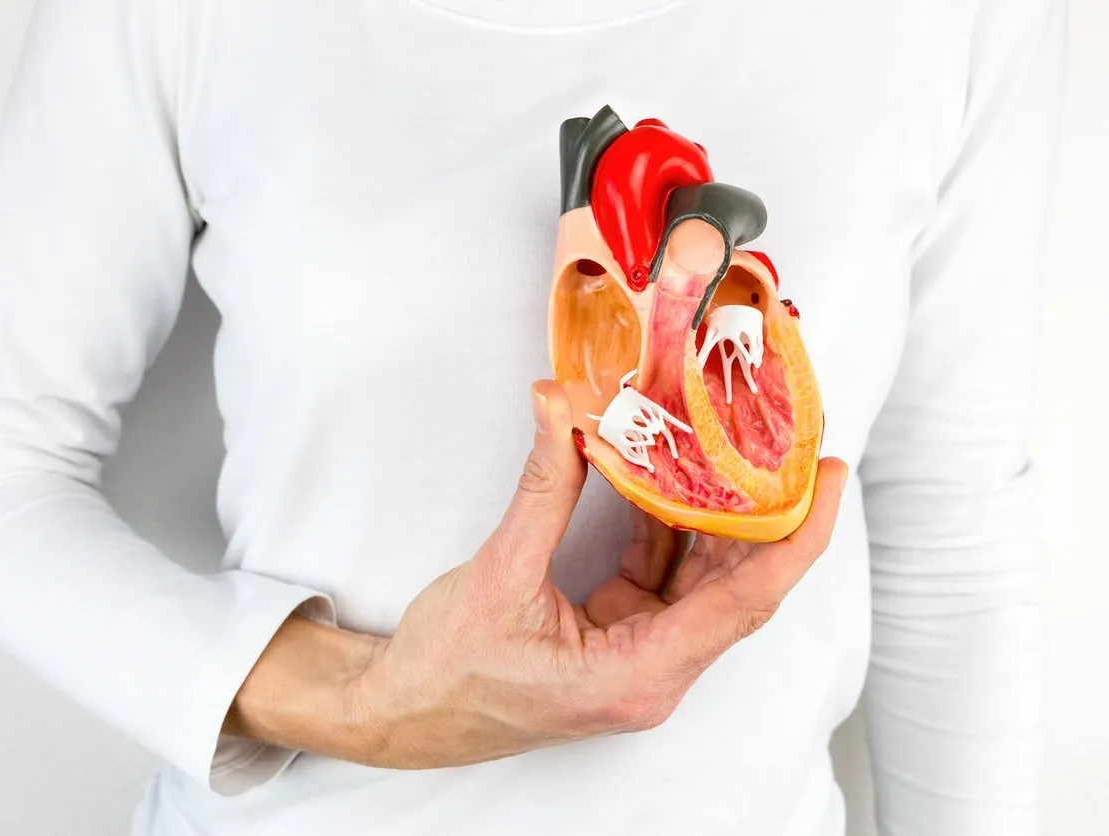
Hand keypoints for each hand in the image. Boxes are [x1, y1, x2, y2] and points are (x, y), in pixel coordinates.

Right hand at [226, 381, 847, 768]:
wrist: (402, 712)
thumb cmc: (447, 672)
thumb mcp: (497, 574)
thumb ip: (542, 487)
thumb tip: (562, 405)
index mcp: (638, 674)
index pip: (745, 600)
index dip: (797, 536)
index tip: (828, 478)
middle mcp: (653, 671)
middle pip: (734, 586)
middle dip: (764, 512)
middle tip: (786, 442)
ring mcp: (637, 655)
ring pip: (699, 579)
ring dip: (712, 513)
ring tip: (729, 446)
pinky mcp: (616, 636)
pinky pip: (658, 574)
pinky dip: (663, 524)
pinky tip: (661, 473)